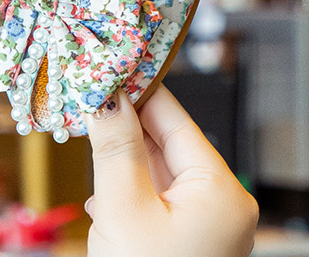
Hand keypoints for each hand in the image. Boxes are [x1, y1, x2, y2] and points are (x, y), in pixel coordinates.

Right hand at [83, 85, 258, 256]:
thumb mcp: (124, 207)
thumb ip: (116, 146)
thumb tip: (106, 98)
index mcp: (221, 192)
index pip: (175, 120)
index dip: (137, 91)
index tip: (106, 69)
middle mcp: (220, 206)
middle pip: (165, 143)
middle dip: (124, 123)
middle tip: (87, 99)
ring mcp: (204, 226)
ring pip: (156, 170)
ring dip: (121, 157)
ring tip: (88, 136)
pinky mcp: (184, 242)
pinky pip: (154, 197)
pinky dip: (125, 188)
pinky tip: (99, 194)